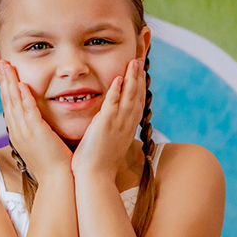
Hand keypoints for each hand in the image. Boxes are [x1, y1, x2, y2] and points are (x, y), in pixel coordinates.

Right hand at [0, 60, 72, 180]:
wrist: (57, 180)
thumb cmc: (53, 163)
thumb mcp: (41, 143)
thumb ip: (38, 129)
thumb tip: (39, 121)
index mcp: (18, 132)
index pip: (8, 104)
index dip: (5, 86)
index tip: (3, 72)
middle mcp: (18, 130)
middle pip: (7, 100)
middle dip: (3, 79)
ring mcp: (25, 131)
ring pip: (14, 102)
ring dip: (10, 83)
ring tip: (6, 66)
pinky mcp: (36, 133)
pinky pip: (29, 111)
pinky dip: (24, 97)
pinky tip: (22, 84)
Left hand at [72, 58, 145, 177]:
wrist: (96, 177)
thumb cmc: (99, 163)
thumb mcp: (110, 142)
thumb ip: (111, 130)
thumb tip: (110, 124)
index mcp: (128, 127)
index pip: (137, 102)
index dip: (140, 85)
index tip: (140, 71)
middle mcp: (127, 124)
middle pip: (137, 95)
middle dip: (139, 76)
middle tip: (140, 59)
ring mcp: (118, 124)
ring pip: (129, 97)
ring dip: (132, 78)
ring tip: (134, 62)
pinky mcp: (106, 125)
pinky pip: (113, 104)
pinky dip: (117, 91)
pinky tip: (119, 78)